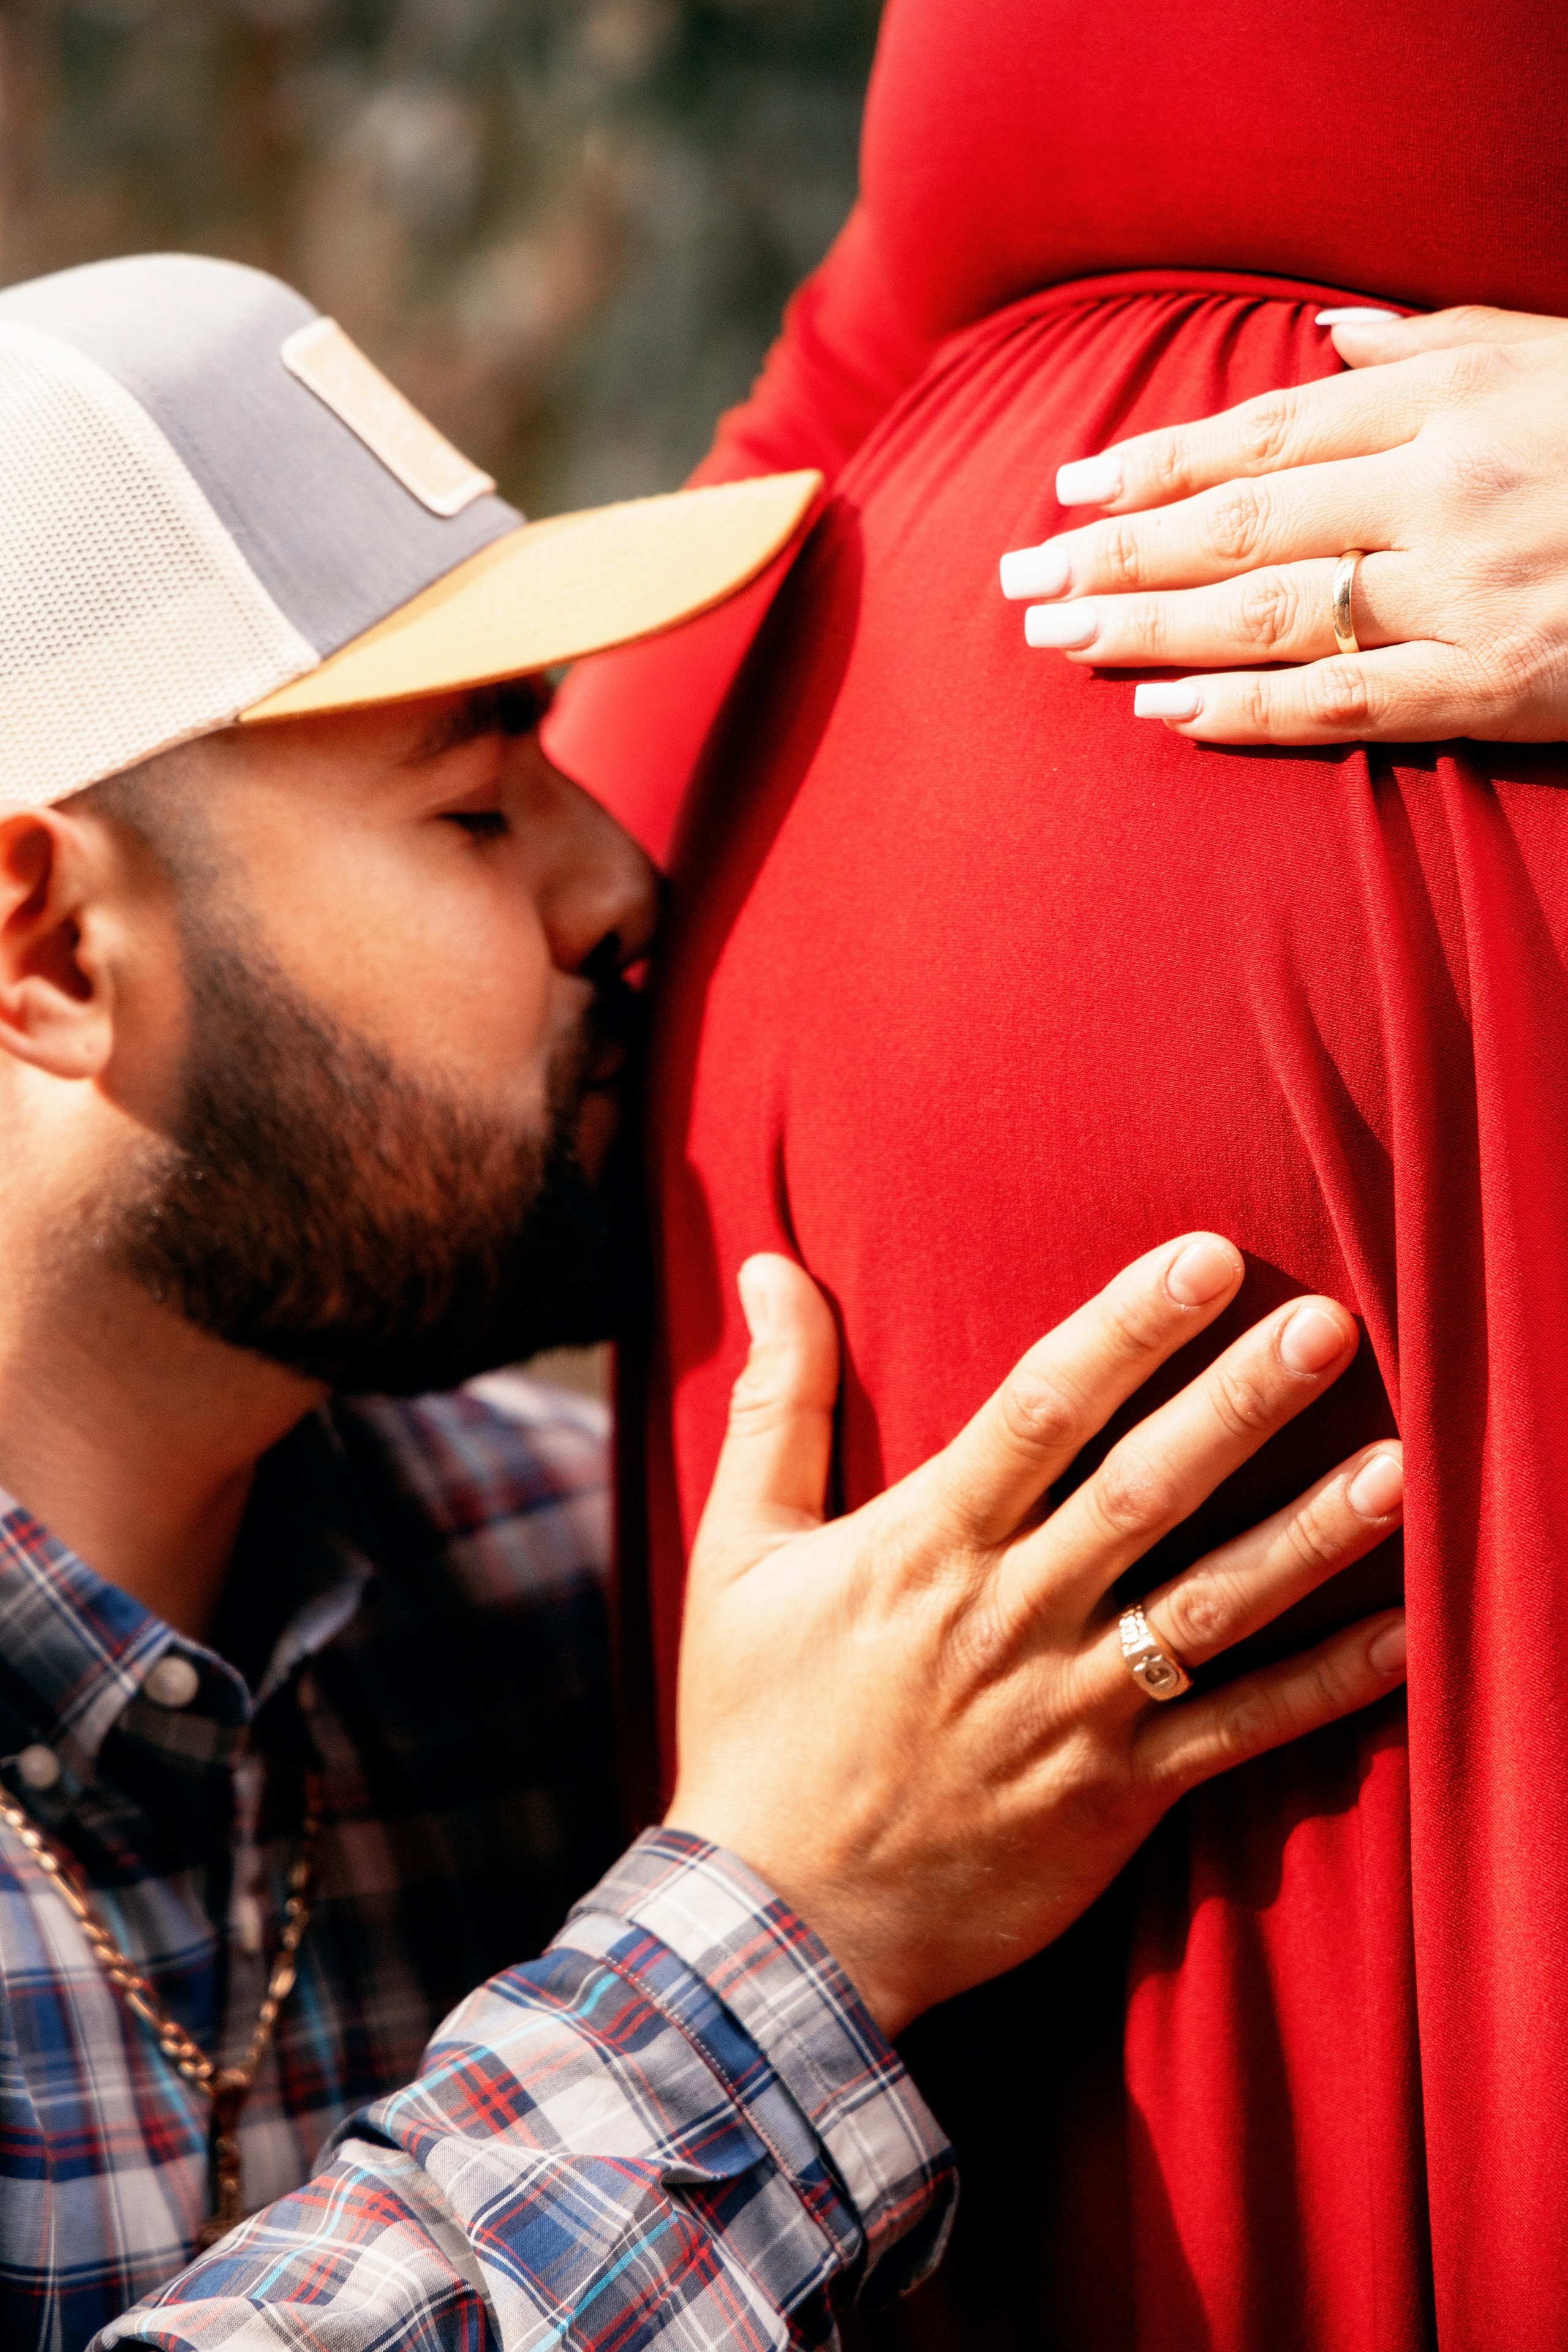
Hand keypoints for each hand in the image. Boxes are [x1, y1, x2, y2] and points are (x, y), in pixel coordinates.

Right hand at [667, 1234, 1405, 2037]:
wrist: (778, 1925)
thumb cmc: (755, 1724)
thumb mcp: (738, 1551)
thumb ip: (779, 1404)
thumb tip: (766, 1263)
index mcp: (923, 1546)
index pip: (1039, 1413)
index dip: (1125, 1330)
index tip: (1206, 1259)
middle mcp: (1007, 1617)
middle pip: (1141, 1494)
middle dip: (1238, 1405)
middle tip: (1326, 1329)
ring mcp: (1069, 1711)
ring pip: (1208, 1610)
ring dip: (1306, 1537)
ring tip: (1401, 1468)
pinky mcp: (1114, 1799)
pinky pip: (1237, 1736)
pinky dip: (1324, 1688)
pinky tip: (1404, 1636)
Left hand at [1000, 305, 1567, 745]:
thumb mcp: (1550, 350)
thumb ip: (1430, 346)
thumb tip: (1323, 342)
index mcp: (1451, 399)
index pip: (1265, 432)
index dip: (1155, 465)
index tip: (1068, 493)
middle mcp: (1445, 487)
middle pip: (1243, 521)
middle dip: (1118, 554)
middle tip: (1019, 583)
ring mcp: (1468, 589)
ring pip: (1274, 610)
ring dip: (1151, 629)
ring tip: (1058, 640)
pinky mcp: (1497, 681)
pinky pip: (1349, 701)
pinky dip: (1248, 710)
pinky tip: (1161, 714)